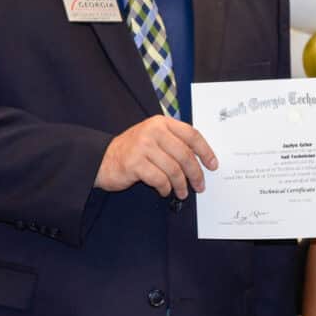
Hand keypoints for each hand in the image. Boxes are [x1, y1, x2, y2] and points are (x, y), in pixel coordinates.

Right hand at [94, 115, 217, 197]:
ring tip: (182, 192)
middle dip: (196, 173)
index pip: (191, 134)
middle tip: (200, 186)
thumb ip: (175, 142)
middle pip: (185, 154)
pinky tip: (165, 191)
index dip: (205, 151)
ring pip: (174, 169)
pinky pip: (159, 179)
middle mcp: (153, 131)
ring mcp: (143, 146)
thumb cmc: (133, 150)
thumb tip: (201, 158)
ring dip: (181, 185)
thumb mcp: (154, 138)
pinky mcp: (134, 163)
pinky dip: (165, 188)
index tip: (213, 165)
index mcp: (161, 123)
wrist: (102, 159)